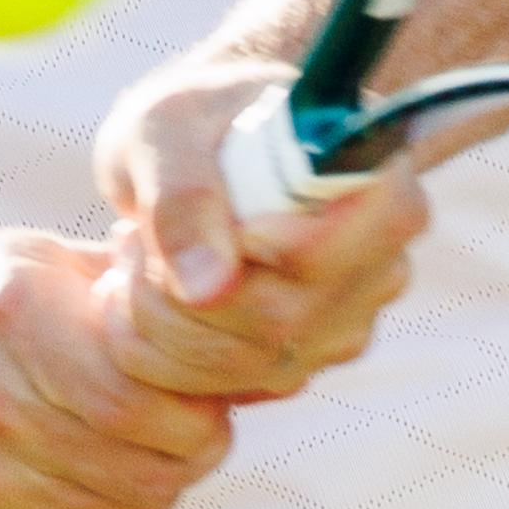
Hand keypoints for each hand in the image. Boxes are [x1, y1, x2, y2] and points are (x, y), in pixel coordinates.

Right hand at [0, 230, 234, 508]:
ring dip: (156, 496)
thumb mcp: (25, 259)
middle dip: (190, 459)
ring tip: (154, 461)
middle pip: (136, 465)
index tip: (211, 402)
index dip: (198, 412)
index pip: (140, 397)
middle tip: (199, 438)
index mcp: (11, 315)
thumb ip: (118, 277)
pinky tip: (104, 490)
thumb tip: (221, 288)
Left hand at [93, 57, 428, 401]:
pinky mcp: (298, 364)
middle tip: (127, 238)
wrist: (195, 150)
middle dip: (176, 294)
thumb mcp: (168, 129)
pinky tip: (139, 293)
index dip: (266, 248)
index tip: (205, 223)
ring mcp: (344, 324)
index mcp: (379, 184)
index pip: (342, 248)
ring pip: (244, 365)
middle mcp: (380, 265)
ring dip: (155, 322)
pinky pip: (223, 389)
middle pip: (280, 321)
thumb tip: (209, 289)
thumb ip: (184, 195)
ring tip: (130, 256)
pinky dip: (156, 352)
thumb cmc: (192, 119)